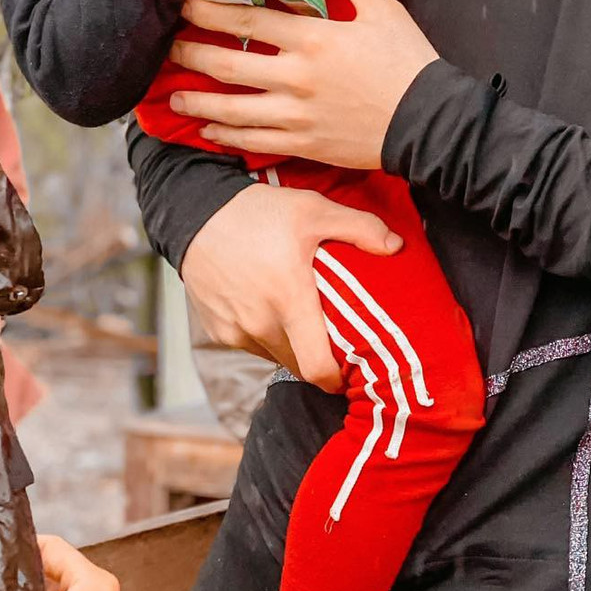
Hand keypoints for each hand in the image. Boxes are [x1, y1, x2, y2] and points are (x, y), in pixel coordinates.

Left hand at [168, 0, 438, 169]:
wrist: (430, 122)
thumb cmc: (408, 62)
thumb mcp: (382, 10)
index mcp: (313, 40)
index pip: (247, 24)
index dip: (208, 14)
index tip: (181, 6)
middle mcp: (296, 79)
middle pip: (229, 66)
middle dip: (191, 56)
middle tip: (165, 49)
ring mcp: (297, 116)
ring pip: (233, 110)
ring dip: (199, 102)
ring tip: (173, 96)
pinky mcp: (305, 144)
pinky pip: (255, 141)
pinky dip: (227, 135)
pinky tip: (209, 130)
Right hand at [179, 178, 403, 391]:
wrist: (194, 212)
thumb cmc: (258, 211)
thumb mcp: (314, 210)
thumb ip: (360, 228)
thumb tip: (397, 247)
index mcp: (289, 300)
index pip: (316, 368)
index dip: (335, 380)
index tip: (349, 375)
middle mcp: (260, 323)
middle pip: (298, 365)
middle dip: (317, 360)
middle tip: (333, 341)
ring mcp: (235, 330)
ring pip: (274, 356)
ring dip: (290, 347)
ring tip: (302, 322)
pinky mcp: (217, 330)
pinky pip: (250, 345)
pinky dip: (264, 336)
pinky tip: (270, 308)